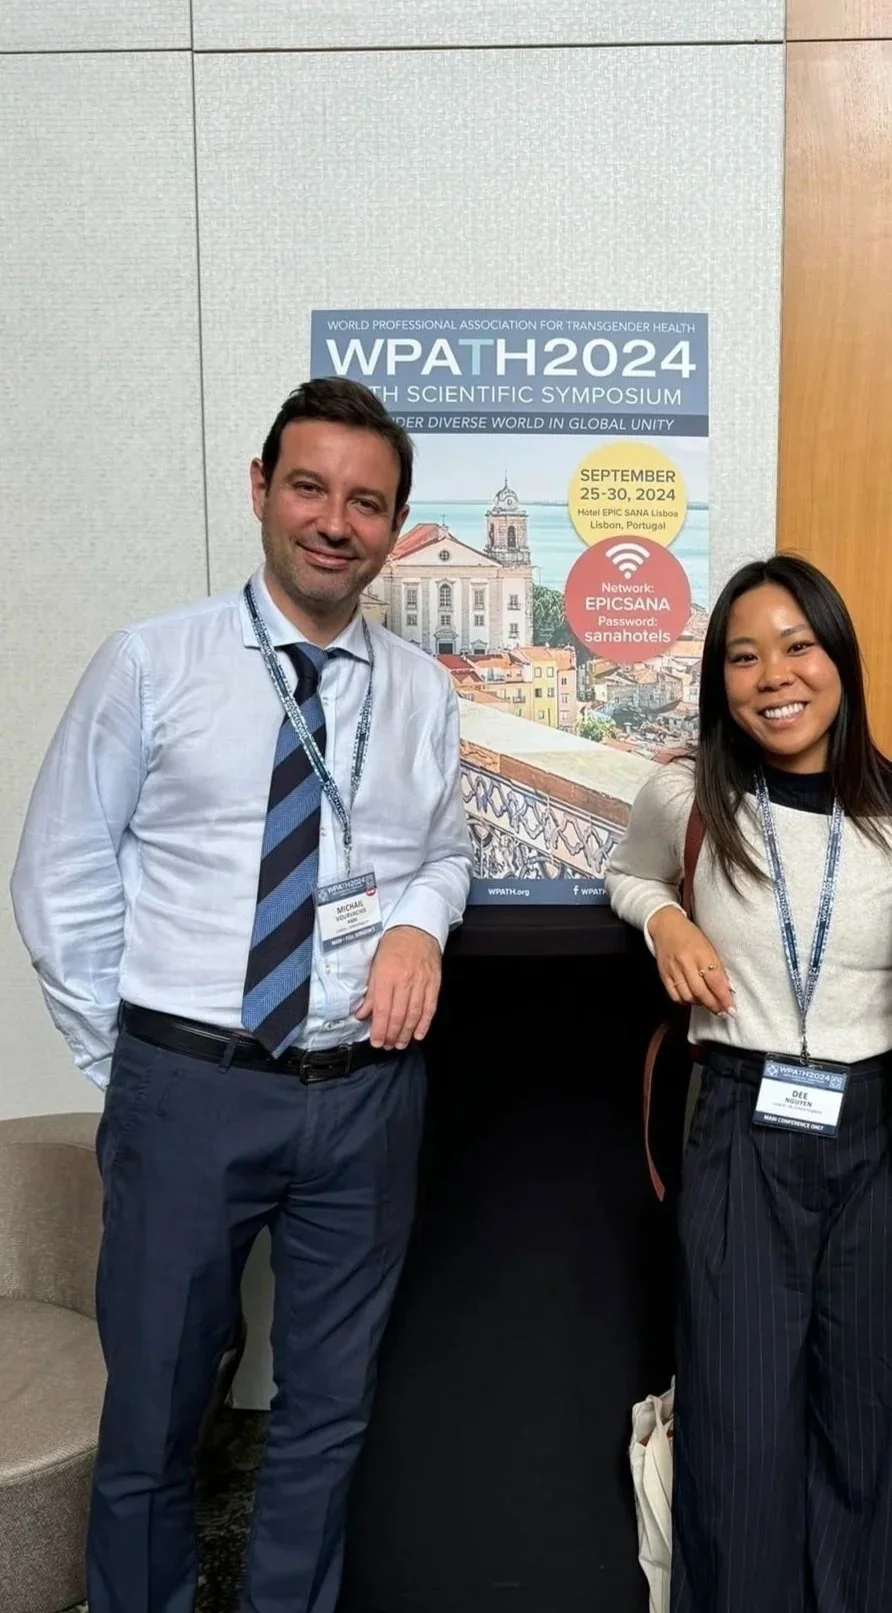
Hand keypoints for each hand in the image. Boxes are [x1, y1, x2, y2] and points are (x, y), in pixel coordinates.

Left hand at [355, 926, 441, 1049]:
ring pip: (414, 1014)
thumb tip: (361, 1014)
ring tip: (400, 1044)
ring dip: (406, 1033)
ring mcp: (421, 983)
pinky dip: (424, 1023)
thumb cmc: (392, 946)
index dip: (379, 1030)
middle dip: (391, 1035)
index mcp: (386, 976)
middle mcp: (404, 981)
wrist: (417, 929)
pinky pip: (430, 1008)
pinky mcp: (433, 984)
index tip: (376, 1042)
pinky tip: (418, 1035)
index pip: (382, 1009)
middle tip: (387, 1046)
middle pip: (398, 1015)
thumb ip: (370, 993)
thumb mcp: (375, 966)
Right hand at [648, 906, 734, 1016]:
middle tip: (722, 1011)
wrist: (666, 926)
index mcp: (701, 952)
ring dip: (700, 1004)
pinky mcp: (664, 975)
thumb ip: (717, 967)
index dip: (724, 997)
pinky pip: (675, 995)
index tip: (731, 1009)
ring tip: (708, 1003)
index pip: (715, 980)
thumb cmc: (691, 935)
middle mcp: (686, 962)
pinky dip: (685, 1001)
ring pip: (688, 996)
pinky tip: (692, 999)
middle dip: (714, 1005)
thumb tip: (727, 989)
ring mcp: (673, 969)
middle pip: (701, 992)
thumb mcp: (709, 946)